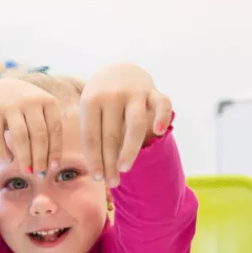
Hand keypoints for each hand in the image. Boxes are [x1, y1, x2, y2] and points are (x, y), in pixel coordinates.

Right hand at [0, 78, 63, 174]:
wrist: (1, 89)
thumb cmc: (28, 109)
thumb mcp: (43, 111)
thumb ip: (50, 130)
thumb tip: (53, 165)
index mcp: (48, 100)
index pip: (55, 130)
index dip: (55, 151)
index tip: (53, 168)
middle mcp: (30, 100)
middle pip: (38, 134)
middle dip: (40, 157)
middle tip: (40, 174)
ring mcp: (10, 103)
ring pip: (20, 135)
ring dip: (24, 156)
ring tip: (26, 171)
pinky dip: (3, 150)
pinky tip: (8, 159)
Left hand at [80, 63, 171, 186]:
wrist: (118, 70)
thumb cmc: (100, 101)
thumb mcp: (89, 111)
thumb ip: (93, 135)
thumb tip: (97, 172)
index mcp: (91, 101)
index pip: (91, 136)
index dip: (94, 158)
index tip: (97, 178)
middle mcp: (111, 96)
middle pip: (111, 134)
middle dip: (111, 161)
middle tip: (112, 183)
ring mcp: (134, 92)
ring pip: (135, 124)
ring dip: (130, 148)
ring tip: (125, 168)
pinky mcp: (154, 91)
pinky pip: (162, 103)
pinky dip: (162, 116)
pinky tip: (159, 131)